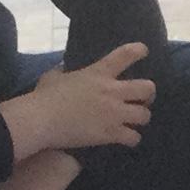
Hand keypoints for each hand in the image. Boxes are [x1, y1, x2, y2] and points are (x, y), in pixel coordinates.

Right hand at [26, 44, 153, 153]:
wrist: (41, 121)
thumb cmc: (44, 97)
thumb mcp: (54, 76)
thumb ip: (63, 72)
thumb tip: (62, 69)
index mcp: (99, 73)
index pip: (125, 55)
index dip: (139, 50)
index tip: (144, 51)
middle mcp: (112, 91)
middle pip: (147, 88)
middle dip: (148, 94)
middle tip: (142, 99)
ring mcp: (113, 114)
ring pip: (145, 115)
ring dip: (140, 118)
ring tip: (133, 121)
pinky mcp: (110, 134)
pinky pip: (134, 138)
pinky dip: (132, 139)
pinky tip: (126, 139)